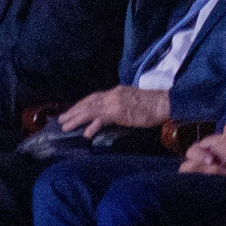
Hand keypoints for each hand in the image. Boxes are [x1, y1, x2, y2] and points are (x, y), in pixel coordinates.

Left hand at [57, 85, 171, 133]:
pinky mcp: (119, 112)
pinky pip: (102, 119)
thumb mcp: (131, 101)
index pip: (93, 97)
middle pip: (87, 102)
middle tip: (61, 119)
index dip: (81, 105)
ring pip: (89, 110)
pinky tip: (85, 134)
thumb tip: (110, 114)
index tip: (71, 111)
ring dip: (76, 118)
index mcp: (115, 92)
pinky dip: (92, 126)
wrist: (165, 103)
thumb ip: (119, 105)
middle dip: (73, 111)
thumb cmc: (153, 105)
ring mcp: (115, 103)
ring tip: (65, 126)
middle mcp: (112, 95)